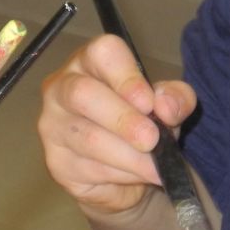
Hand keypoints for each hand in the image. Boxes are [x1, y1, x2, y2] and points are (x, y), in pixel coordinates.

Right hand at [37, 34, 196, 217]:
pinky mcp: (56, 162)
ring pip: (88, 138)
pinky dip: (122, 175)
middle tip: (151, 139)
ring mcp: (53, 125)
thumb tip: (165, 106)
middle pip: (82, 93)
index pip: (101, 52)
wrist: (124, 173)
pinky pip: (89, 168)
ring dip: (129, 156)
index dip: (127, 77)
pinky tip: (138, 176)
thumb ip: (176, 98)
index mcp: (91, 62)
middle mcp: (62, 87)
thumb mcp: (167, 107)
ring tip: (156, 167)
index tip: (149, 103)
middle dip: (122, 119)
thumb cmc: (141, 124)